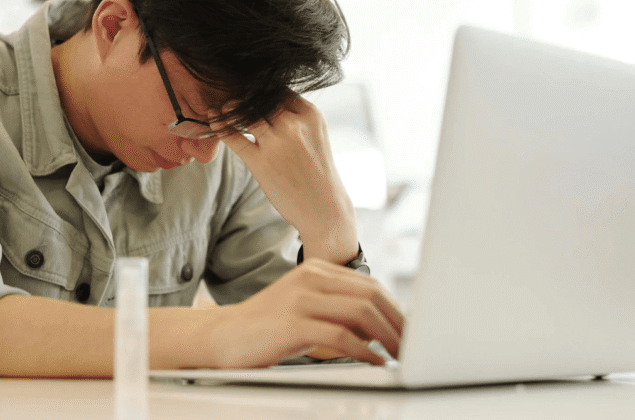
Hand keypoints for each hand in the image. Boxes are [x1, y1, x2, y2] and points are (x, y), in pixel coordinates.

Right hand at [205, 258, 402, 367]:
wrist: (221, 336)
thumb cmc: (264, 327)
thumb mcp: (303, 307)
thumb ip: (335, 308)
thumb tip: (378, 326)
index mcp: (315, 271)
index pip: (369, 284)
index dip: (396, 308)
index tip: (410, 330)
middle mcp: (310, 278)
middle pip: (371, 294)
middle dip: (398, 322)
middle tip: (413, 345)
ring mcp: (301, 299)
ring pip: (361, 311)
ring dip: (388, 336)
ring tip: (400, 355)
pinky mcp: (293, 323)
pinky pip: (341, 335)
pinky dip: (365, 351)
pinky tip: (374, 362)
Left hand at [211, 94, 356, 263]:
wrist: (325, 210)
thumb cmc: (317, 173)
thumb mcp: (314, 136)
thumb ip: (294, 117)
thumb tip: (265, 102)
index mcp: (310, 115)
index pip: (278, 89)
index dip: (260, 89)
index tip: (248, 90)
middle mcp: (294, 124)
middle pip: (259, 98)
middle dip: (244, 96)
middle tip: (228, 92)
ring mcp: (277, 142)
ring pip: (244, 113)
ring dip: (230, 108)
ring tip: (222, 106)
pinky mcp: (261, 162)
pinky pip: (233, 136)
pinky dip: (220, 126)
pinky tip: (213, 120)